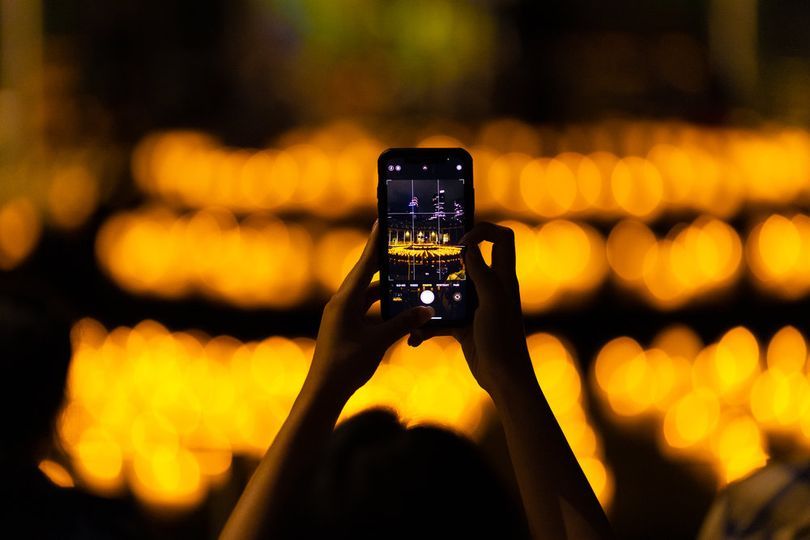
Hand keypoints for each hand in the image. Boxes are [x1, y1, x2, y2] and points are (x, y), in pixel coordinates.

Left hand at [306, 221, 433, 400]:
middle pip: (365, 276)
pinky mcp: (345, 328)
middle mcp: (341, 303)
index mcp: (345, 301)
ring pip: (367, 295)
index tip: (381, 221)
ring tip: (404, 276)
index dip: (375, 243)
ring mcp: (341, 316)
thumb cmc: (346, 365)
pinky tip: (396, 308)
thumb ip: (403, 323)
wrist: (324, 392)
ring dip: (385, 288)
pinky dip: (381, 306)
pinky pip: (366, 310)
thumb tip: (427, 309)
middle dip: (382, 262)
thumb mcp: (378, 342)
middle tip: (399, 244)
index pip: (364, 265)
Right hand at [409, 222, 532, 394]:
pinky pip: (442, 318)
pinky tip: (416, 336)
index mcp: (502, 277)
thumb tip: (467, 248)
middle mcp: (490, 288)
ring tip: (413, 297)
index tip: (460, 243)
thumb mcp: (492, 302)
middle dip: (449, 259)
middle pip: (471, 260)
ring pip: (451, 289)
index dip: (483, 232)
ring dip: (432, 294)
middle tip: (428, 259)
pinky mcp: (464, 326)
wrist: (503, 378)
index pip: (501, 239)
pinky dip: (428, 326)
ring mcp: (476, 307)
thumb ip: (481, 273)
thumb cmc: (503, 339)